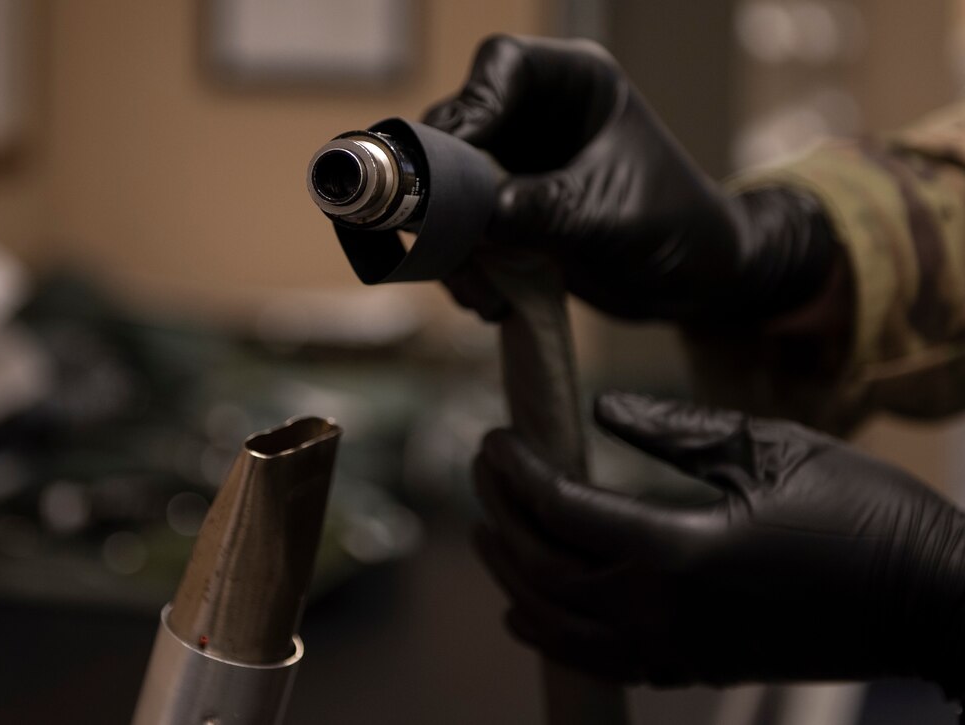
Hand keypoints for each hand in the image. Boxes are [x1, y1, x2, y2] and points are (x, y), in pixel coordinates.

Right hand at [425, 35, 834, 322]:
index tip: (452, 164)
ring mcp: (516, 166)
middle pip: (457, 130)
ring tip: (481, 293)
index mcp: (574, 86)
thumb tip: (481, 217)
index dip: (470, 109)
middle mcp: (536, 118)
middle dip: (447, 192)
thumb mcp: (612, 216)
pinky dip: (467, 268)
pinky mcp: (506, 214)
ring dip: (453, 244)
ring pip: (447, 189)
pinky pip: (461, 232)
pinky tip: (490, 300)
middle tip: (448, 241)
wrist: (696, 283)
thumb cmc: (678, 228)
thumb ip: (548, 210)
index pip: (501, 68)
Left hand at [474, 392, 964, 694]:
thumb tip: (603, 412)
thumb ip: (678, 431)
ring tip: (485, 534)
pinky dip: (551, 636)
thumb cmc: (864, 513)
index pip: (562, 510)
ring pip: (559, 625)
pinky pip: (599, 660)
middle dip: (501, 515)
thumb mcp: (772, 449)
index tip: (494, 436)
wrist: (933, 600)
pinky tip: (526, 616)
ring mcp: (677, 651)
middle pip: (544, 568)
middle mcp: (663, 612)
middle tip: (482, 470)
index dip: (518, 471)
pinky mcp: (695, 669)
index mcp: (678, 551)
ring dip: (511, 577)